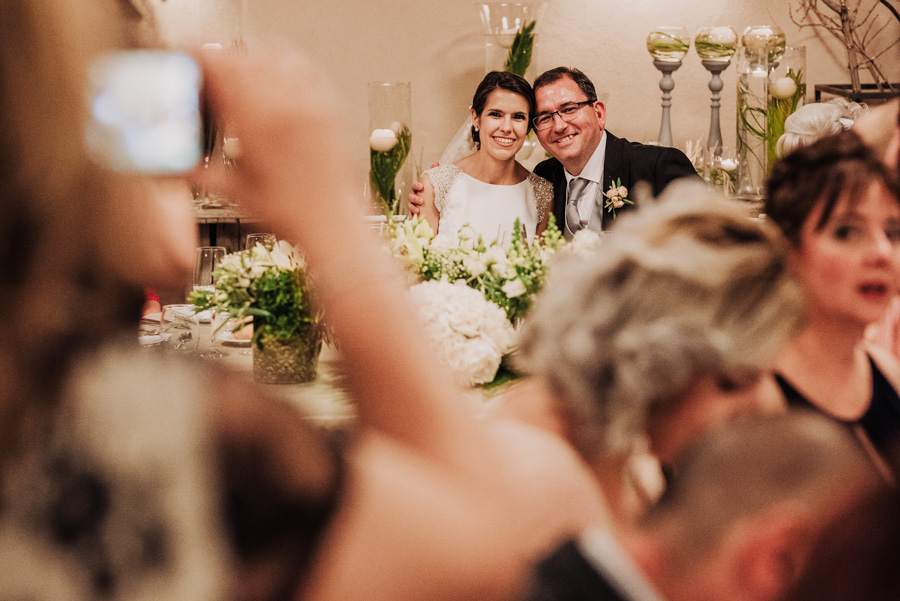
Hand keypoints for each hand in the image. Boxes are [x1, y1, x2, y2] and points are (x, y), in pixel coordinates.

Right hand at [197, 43, 351, 234]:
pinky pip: (304, 69)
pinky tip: (276, 82)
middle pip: (245, 54)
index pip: (220, 64)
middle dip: (220, 57)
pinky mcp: (329, 108)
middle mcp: (286, 105)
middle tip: (207, 69)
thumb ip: (200, 173)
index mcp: (257, 122)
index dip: (197, 54)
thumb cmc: (292, 215)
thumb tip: (172, 167)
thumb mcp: (237, 192)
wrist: (334, 225)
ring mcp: (311, 104)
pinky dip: (284, 66)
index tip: (186, 56)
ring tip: (239, 72)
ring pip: (276, 53)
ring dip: (252, 56)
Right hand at [407, 162, 438, 215]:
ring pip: (410, 205)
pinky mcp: (415, 214)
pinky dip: (413, 214)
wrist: (439, 211)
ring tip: (418, 209)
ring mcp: (415, 206)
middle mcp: (416, 197)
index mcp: (420, 190)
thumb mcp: (436, 185)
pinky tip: (416, 215)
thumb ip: (435, 173)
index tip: (421, 186)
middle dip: (415, 198)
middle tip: (421, 200)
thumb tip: (436, 163)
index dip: (416, 186)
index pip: (415, 186)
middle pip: (411, 196)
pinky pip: (411, 214)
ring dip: (413, 207)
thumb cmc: (435, 196)